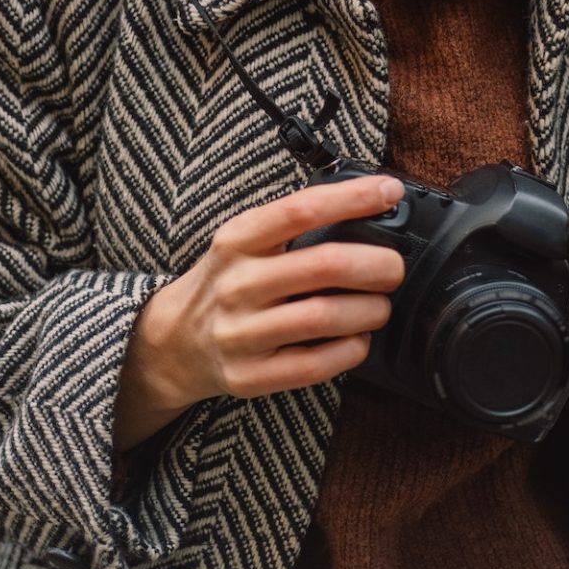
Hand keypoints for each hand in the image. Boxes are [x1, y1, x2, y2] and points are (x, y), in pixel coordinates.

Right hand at [114, 173, 405, 449]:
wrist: (173, 341)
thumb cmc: (227, 280)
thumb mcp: (245, 240)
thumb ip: (295, 225)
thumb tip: (369, 205)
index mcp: (238, 239)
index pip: (301, 209)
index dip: (353, 198)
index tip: (390, 191)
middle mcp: (237, 284)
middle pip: (324, 266)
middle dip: (377, 264)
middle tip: (394, 268)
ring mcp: (240, 333)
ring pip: (325, 317)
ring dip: (370, 310)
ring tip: (380, 305)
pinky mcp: (249, 377)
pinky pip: (314, 365)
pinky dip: (351, 349)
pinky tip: (359, 338)